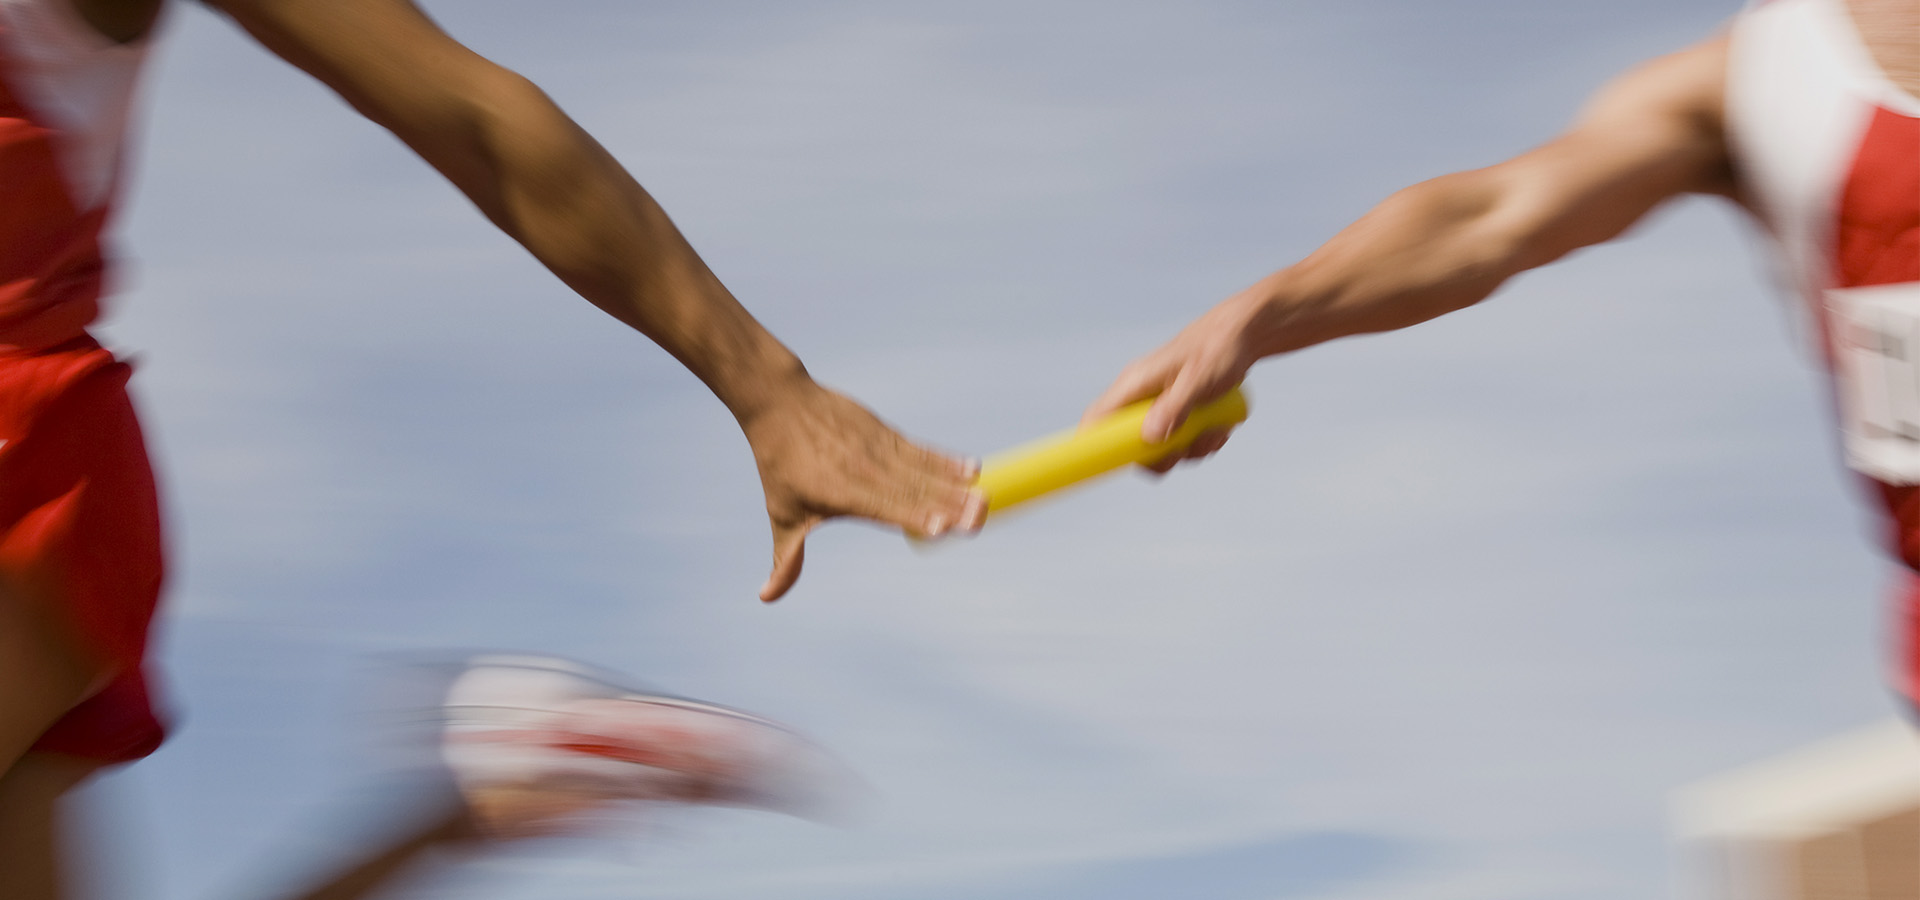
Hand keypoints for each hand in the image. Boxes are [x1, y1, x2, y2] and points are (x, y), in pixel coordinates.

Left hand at [742, 381, 984, 601]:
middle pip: (913, 490)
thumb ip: (787, 558)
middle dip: (948, 505)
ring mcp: (878, 449)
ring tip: (985, 498)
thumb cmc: (781, 465)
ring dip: (956, 485)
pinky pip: (922, 450)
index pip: (883, 506)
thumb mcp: (782, 514)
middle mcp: (865, 471)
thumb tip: (767, 597)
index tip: (941, 526)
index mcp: (841, 493)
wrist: (782, 402)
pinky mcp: (886, 433)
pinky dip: (946, 460)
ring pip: (924, 470)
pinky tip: (973, 468)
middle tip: (980, 518)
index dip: (912, 516)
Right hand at [1083, 291, 1261, 472]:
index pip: (1097, 418)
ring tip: (1216, 429)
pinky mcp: (1176, 415)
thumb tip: (1150, 437)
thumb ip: (1174, 407)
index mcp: (1134, 384)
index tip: (1113, 465)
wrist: (1242, 337)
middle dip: (1162, 456)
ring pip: (1161, 449)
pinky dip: (1202, 442)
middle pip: (1130, 447)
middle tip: (1188, 446)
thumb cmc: (1217, 348)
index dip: (1093, 445)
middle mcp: (1140, 400)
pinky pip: (1182, 444)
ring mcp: (1158, 409)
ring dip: (1191, 449)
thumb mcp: (1198, 378)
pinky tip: (1220, 426)